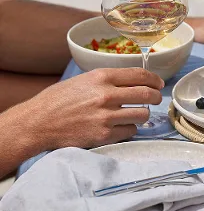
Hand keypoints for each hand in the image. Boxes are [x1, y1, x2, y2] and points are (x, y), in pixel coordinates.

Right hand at [18, 68, 163, 149]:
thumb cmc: (57, 101)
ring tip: (134, 115)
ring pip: (142, 115)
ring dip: (141, 115)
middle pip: (147, 94)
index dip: (154, 79)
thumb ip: (106, 80)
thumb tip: (131, 82)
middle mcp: (106, 95)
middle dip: (155, 97)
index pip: (139, 75)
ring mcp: (106, 116)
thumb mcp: (82, 80)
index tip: (159, 83)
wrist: (38, 123)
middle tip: (155, 99)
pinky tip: (120, 127)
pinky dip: (129, 129)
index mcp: (101, 77)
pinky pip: (131, 131)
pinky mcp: (105, 135)